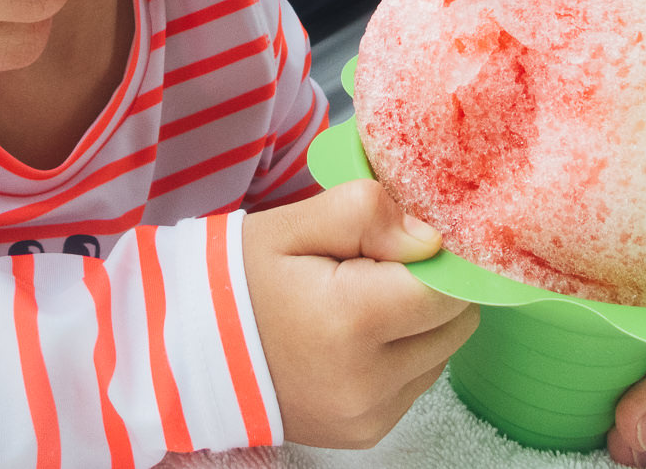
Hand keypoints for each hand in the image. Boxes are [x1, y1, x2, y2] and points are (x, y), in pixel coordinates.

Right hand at [244, 180, 477, 447]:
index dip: (438, 255)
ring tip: (361, 301)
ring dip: (420, 323)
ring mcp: (369, 415)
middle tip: (378, 266)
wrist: (188, 353)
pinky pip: (417, 383)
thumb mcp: (292, 225)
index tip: (404, 239)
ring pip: (442, 353)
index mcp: (351, 318)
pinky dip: (402, 355)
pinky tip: (356, 336)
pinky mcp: (367, 433)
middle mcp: (368, 380)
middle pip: (456, 322)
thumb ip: (365, 213)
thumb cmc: (240, 281)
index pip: (449, 286)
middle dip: (432, 286)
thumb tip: (430, 239)